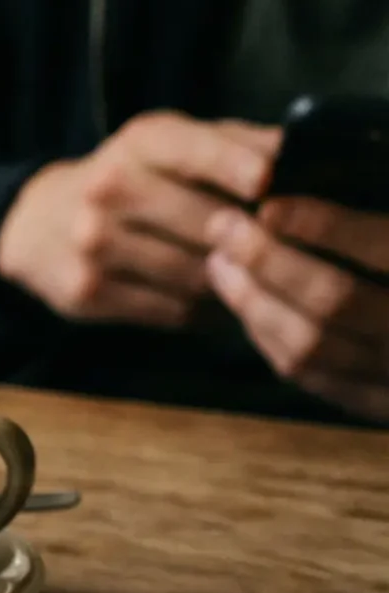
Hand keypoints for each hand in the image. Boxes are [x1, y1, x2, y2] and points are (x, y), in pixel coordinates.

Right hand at [0, 111, 276, 327]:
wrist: (34, 225)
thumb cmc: (130, 179)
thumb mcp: (172, 146)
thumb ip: (236, 144)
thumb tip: (297, 157)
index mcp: (141, 142)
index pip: (197, 151)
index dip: (239, 168)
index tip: (267, 184)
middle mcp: (109, 188)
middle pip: (209, 223)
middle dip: (250, 239)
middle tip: (273, 248)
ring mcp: (92, 244)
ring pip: (196, 273)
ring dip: (228, 279)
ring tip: (239, 274)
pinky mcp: (86, 292)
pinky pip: (173, 310)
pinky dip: (201, 308)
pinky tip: (206, 297)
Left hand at [207, 198, 388, 421]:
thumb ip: (383, 233)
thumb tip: (325, 182)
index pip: (387, 251)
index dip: (326, 226)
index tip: (273, 203)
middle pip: (335, 301)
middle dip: (270, 261)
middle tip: (224, 224)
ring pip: (313, 346)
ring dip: (255, 301)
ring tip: (221, 259)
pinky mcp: (383, 410)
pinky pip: (314, 377)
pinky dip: (271, 339)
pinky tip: (247, 305)